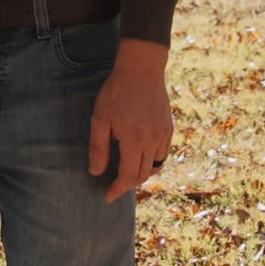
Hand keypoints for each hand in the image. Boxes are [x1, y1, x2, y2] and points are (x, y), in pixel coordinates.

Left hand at [87, 39, 172, 198]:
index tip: (107, 196)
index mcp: (134, 141)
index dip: (117, 189)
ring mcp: (163, 136)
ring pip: (154, 167)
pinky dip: (152, 163)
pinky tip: (140, 158)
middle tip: (113, 186)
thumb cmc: (116, 92)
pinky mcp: (168, 129)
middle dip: (127, 185)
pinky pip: (162, 155)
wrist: (142, 69)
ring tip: (126, 174)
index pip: (127, 176)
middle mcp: (152, 142)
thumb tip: (95, 172)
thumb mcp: (100, 118)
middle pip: (142, 175)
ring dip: (140, 175)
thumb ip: (98, 147)